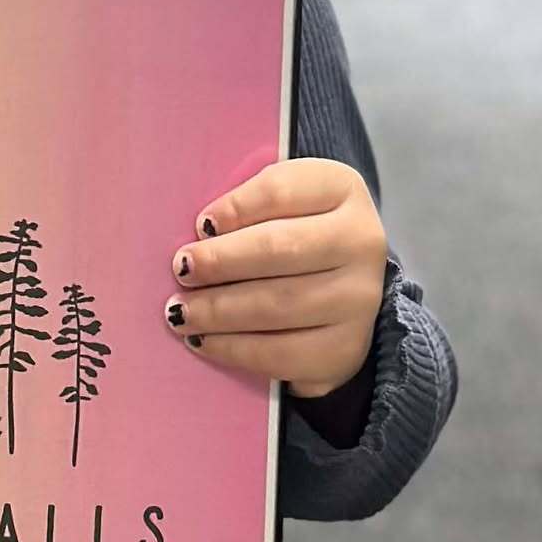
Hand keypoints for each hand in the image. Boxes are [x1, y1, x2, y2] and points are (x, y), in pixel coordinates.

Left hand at [163, 160, 385, 398]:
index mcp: (340, 188)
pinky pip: (284, 353)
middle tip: (181, 271)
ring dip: (219, 310)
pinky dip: (236, 349)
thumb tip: (198, 236)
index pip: (282, 191)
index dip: (237, 207)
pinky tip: (204, 341)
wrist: (338, 287)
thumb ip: (244, 208)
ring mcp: (360, 297)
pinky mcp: (347, 346)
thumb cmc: (290, 233)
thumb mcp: (277, 204)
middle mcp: (361, 240)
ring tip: (181, 313)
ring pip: (279, 304)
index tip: (201, 225)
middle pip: (281, 248)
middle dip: (221, 262)